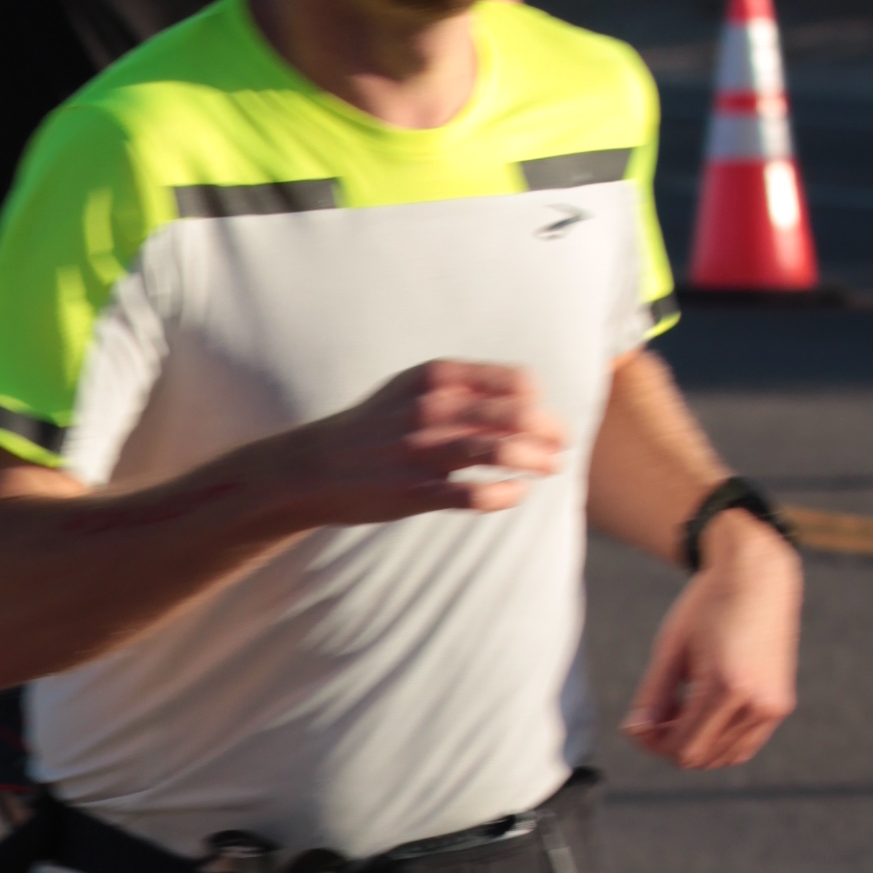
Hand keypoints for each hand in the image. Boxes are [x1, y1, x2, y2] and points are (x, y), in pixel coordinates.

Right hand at [273, 360, 567, 524]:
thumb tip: (522, 397)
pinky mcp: (413, 491)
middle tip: (559, 448)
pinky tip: (515, 494)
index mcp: (435, 378)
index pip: (515, 382)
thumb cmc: (373, 426)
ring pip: (500, 452)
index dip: (540, 403)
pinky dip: (505, 495)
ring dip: (535, 461)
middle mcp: (430, 409)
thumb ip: (460, 387)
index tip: (545, 419)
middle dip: (548, 433)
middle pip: (516, 416)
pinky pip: (474, 494)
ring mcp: (421, 451)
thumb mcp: (411, 388)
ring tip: (548, 470)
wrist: (313, 466)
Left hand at [621, 515, 800, 769]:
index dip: (652, 744)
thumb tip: (635, 732)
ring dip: (694, 744)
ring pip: (723, 756)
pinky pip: (744, 745)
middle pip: (701, 756)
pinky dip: (717, 740)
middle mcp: (756, 702)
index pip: (683, 747)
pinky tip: (698, 714)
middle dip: (668, 745)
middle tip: (650, 719)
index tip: (635, 725)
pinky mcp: (781, 705)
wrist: (757, 576)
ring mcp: (773, 706)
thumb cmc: (707, 606)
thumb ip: (653, 695)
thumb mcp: (671, 648)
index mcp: (726, 685)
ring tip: (676, 710)